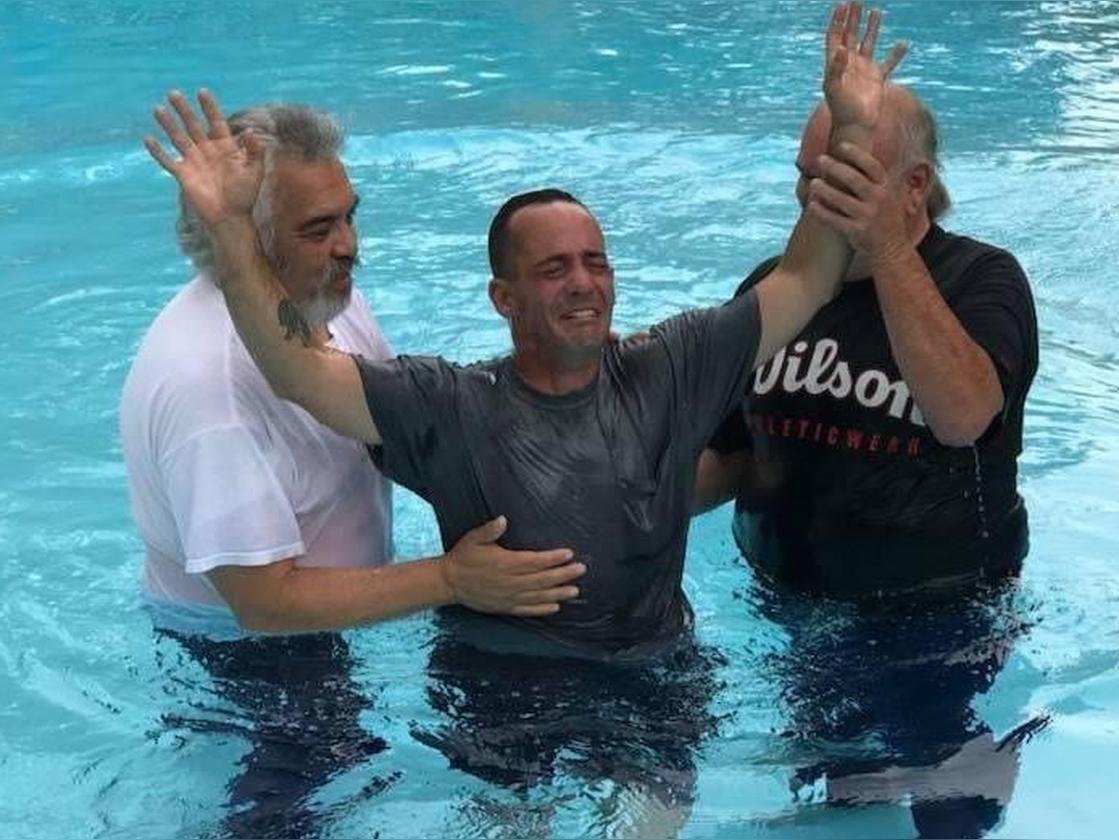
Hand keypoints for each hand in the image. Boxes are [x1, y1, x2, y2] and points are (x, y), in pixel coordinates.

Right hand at [144, 89, 263, 229]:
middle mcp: (207, 150)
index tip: (202, 92)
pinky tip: (148, 138)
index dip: (209, 108)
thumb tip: (252, 132)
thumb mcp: (255, 172)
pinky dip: (158, 151)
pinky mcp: (183, 174)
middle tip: (173, 93)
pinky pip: (167, 161)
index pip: (216, 122)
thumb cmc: (244, 195)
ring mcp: (194, 161)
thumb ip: (255, 152)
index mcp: (225, 147)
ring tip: (158, 109)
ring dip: (168, 124)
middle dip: (184, 110)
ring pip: (178, 138)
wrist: (230, 217)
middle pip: (193, 125)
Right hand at [441, 516, 585, 617]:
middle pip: (541, 579)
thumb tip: (503, 519)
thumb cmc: (463, 557)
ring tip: (575, 590)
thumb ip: (490, 530)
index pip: (534, 561)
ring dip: (557, 593)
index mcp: (504, 564)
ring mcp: (508, 596)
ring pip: (537, 596)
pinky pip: (526, 610)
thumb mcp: (474, 539)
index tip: (569, 553)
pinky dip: (542, 609)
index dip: (552, 558)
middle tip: (580, 569)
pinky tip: (555, 607)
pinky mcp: (504, 607)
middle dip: (562, 575)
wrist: (449, 582)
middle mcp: (509, 582)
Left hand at [805, 141, 909, 260]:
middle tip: (820, 160)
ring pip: (842, 200)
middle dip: (836, 168)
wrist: (892, 247)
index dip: (856, 154)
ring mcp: (868, 216)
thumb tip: (866, 154)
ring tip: (813, 182)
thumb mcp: (890, 195)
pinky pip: (835, 220)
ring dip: (825, 190)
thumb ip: (877, 179)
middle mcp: (879, 200)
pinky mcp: (857, 232)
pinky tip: (811, 205)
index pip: (871, 166)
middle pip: (854, 179)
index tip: (840, 145)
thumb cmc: (885, 217)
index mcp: (886, 187)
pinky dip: (822, 212)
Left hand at [823, 3, 906, 130]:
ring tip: (876, 10)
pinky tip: (903, 43)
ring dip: (872, 27)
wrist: (855, 126)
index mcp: (836, 63)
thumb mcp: (834, 88)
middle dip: (853, 18)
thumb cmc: (841, 109)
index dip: (838, 21)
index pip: (836, 36)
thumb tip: (842, 48)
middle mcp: (849, 64)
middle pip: (850, 35)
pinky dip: (896, 54)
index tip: (842, 4)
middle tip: (857, 1)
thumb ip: (837, 68)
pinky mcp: (877, 79)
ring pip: (868, 43)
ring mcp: (864, 70)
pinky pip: (888, 63)